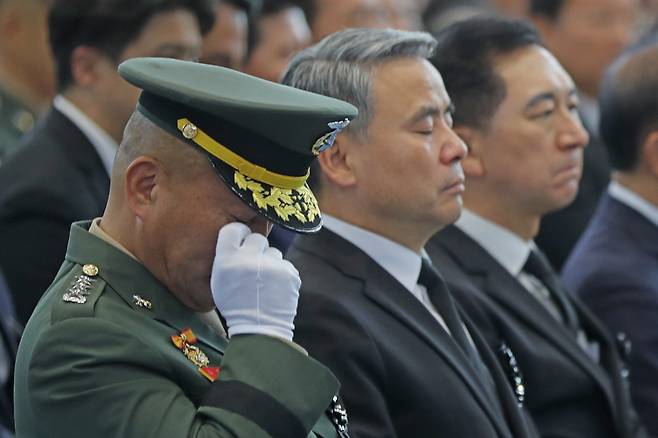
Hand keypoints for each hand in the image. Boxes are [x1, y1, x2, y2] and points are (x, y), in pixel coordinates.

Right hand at [211, 222, 300, 341]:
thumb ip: (226, 257)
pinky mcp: (289, 272)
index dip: (239, 235)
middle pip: (256, 238)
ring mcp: (272, 265)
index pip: (233, 229)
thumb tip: (239, 239)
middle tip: (253, 266)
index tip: (241, 242)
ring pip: (273, 252)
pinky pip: (285, 265)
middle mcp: (250, 258)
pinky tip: (275, 288)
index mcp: (228, 259)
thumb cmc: (235, 305)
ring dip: (269, 262)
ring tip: (264, 282)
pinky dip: (281, 274)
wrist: (260, 329)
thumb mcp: (219, 281)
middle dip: (256, 249)